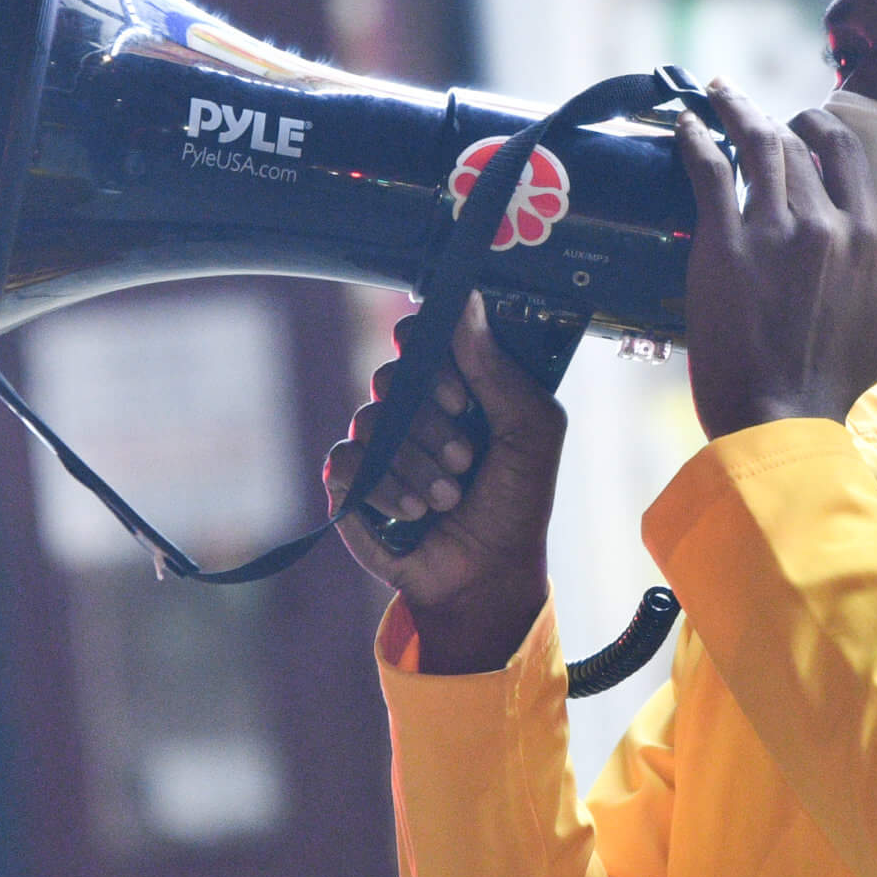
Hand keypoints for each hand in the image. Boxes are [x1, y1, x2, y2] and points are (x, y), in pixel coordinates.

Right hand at [324, 293, 564, 673]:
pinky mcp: (351, 481)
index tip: (462, 397)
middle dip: (432, 421)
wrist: (486, 575)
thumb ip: (499, 368)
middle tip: (465, 458)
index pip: (423, 337)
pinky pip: (346, 459)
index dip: (432, 354)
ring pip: (372, 419)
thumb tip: (467, 301)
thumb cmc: (516, 504)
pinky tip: (411, 510)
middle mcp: (414, 408)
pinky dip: (382, 486)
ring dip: (416, 464)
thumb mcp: (530, 432)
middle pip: (394, 375)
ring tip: (446, 498)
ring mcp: (380, 443)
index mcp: (457, 386)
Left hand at [675, 82, 876, 439]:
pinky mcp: (722, 243)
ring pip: (754, 146)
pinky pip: (709, 170)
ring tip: (719, 94)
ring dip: (735, 111)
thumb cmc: (841, 379)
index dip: (821, 125)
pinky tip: (686, 121)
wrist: (779, 416)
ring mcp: (769, 230)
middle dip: (771, 119)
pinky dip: (695, 138)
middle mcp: (821, 223)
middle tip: (749, 109)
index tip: (804, 118)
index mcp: (865, 237)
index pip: (845, 153)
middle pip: (793, 144)